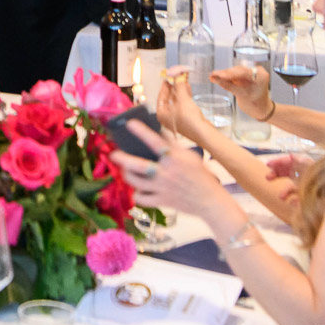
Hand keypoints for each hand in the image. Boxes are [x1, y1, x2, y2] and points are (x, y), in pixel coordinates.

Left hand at [109, 121, 227, 219]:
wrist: (210, 201)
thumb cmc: (201, 176)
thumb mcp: (190, 157)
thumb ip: (173, 146)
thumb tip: (159, 133)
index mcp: (175, 159)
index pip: (156, 142)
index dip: (142, 131)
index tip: (130, 123)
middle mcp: (166, 173)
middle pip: (139, 165)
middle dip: (123, 159)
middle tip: (113, 154)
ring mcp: (163, 188)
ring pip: (136, 182)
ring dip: (127, 175)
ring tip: (125, 170)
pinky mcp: (162, 201)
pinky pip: (142, 199)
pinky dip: (137, 195)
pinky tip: (137, 190)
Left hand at [155, 69, 209, 137]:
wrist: (203, 132)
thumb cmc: (189, 118)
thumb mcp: (182, 99)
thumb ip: (179, 86)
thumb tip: (177, 76)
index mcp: (161, 114)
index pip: (161, 96)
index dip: (165, 86)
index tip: (168, 77)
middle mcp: (167, 117)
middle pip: (169, 98)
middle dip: (174, 87)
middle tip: (177, 77)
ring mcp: (177, 119)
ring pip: (177, 101)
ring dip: (180, 90)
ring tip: (184, 80)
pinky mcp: (186, 119)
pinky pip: (183, 105)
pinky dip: (185, 96)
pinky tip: (188, 88)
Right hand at [212, 64, 271, 119]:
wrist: (261, 110)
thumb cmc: (255, 105)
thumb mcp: (241, 95)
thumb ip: (227, 85)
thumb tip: (214, 78)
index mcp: (260, 75)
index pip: (243, 72)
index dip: (229, 73)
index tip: (218, 74)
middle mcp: (257, 72)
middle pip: (238, 71)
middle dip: (225, 74)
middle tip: (213, 75)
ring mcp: (252, 73)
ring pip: (235, 72)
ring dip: (224, 75)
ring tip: (213, 76)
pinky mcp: (246, 76)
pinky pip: (235, 75)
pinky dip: (227, 78)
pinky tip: (218, 77)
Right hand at [263, 154, 313, 210]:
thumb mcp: (314, 169)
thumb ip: (303, 162)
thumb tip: (292, 155)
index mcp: (305, 165)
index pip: (288, 160)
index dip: (278, 162)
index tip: (268, 165)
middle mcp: (304, 174)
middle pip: (286, 171)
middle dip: (276, 174)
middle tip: (267, 178)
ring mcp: (306, 185)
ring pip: (290, 186)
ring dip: (285, 191)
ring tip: (281, 197)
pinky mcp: (308, 195)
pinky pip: (297, 197)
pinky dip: (293, 200)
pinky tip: (293, 203)